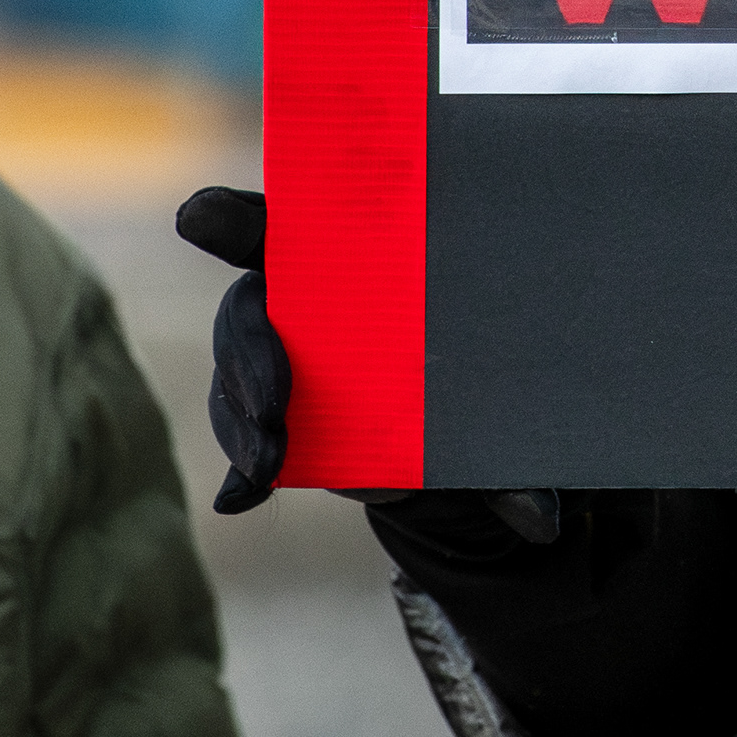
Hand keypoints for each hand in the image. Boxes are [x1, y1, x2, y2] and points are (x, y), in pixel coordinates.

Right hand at [173, 185, 561, 540]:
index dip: (239, 217)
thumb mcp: (496, 413)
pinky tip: (243, 498)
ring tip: (269, 463)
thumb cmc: (476, 392)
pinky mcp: (270, 414)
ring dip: (243, 420)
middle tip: (274, 401)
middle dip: (252, 352)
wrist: (451, 453)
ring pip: (239, 374)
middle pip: (252, 308)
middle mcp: (310, 304)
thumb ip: (510, 460)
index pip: (292, 227)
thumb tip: (538, 521)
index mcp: (360, 266)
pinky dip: (243, 471)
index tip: (198, 214)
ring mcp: (282, 359)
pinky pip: (242, 433)